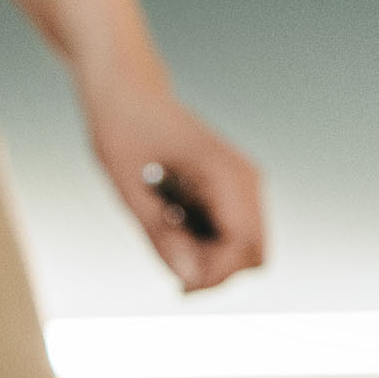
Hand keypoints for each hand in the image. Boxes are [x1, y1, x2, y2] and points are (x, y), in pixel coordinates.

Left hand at [84, 81, 267, 289]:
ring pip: (247, 245)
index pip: (244, 245)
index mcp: (225, 174)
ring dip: (211, 256)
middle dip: (216, 270)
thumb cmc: (123, 129)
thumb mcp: (128, 188)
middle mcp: (245, 178)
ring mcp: (242, 181)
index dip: (215, 275)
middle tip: (169, 262)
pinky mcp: (232, 186)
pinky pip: (234, 231)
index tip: (177, 286)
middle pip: (254, 253)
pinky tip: (174, 222)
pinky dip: (207, 242)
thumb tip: (187, 279)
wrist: (128, 91)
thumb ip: (161, 235)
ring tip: (167, 234)